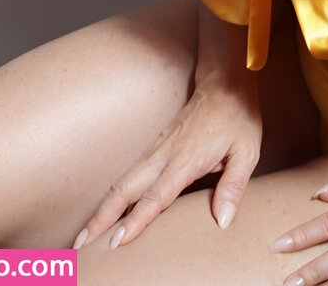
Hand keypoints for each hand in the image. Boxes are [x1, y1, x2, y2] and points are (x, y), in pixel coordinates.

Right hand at [73, 76, 261, 249]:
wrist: (225, 82)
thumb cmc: (237, 117)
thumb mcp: (247, 151)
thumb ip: (233, 186)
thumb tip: (222, 221)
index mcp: (186, 159)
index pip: (156, 196)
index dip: (135, 221)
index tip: (116, 242)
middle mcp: (164, 155)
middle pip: (125, 190)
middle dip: (101, 218)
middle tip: (81, 246)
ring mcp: (157, 149)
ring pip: (122, 182)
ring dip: (102, 209)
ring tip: (85, 235)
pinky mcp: (156, 147)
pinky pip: (130, 175)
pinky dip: (114, 195)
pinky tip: (108, 210)